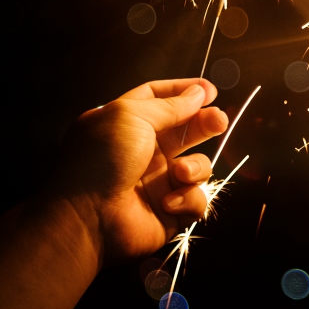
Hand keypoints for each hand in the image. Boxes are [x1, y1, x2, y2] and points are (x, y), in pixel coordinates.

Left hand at [53, 78, 227, 266]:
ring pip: (198, 166)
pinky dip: (187, 199)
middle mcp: (144, 151)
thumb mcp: (131, 117)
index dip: (184, 91)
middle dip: (205, 124)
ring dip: (195, 167)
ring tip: (179, 173)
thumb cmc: (101, 161)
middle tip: (219, 121)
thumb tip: (198, 93)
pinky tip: (168, 202)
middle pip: (186, 130)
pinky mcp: (171, 210)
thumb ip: (169, 105)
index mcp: (126, 124)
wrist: (89, 218)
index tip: (209, 90)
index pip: (158, 99)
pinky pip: (197, 199)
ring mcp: (159, 181)